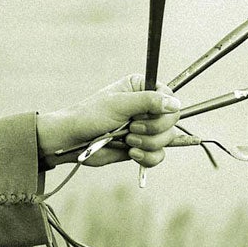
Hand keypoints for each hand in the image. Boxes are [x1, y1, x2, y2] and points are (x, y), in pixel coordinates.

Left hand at [38, 74, 182, 168]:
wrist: (72, 141)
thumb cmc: (89, 116)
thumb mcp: (119, 104)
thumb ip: (148, 101)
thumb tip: (175, 104)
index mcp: (142, 89)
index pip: (171, 98)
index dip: (163, 111)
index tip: (143, 115)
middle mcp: (147, 108)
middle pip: (172, 121)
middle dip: (153, 129)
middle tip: (132, 127)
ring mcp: (145, 128)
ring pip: (167, 139)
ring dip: (147, 143)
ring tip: (127, 140)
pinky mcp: (142, 146)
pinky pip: (158, 155)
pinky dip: (146, 157)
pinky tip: (131, 153)